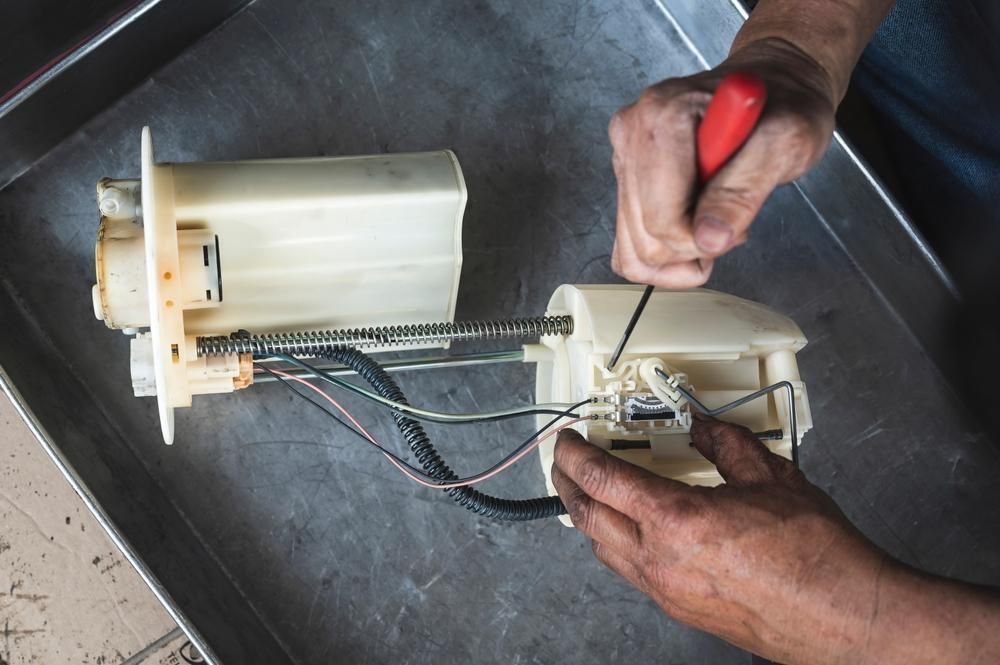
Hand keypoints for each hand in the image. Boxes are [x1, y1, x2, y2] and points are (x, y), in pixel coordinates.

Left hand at [551, 415, 888, 663]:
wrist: (844, 616)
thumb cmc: (816, 556)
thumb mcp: (770, 477)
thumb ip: (728, 445)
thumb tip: (706, 429)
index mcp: (676, 518)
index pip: (600, 477)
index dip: (573, 453)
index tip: (568, 439)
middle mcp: (659, 558)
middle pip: (585, 515)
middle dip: (565, 483)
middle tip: (565, 462)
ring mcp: (665, 589)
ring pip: (601, 548)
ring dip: (588, 515)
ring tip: (593, 491)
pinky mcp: (679, 608)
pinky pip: (628, 570)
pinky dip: (615, 543)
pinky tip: (632, 529)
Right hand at [608, 39, 835, 286]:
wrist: (773, 85)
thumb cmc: (784, 105)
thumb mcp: (786, 142)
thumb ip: (744, 190)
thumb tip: (708, 239)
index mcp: (663, 116)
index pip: (662, 218)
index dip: (703, 239)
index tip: (737, 224)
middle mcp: (633, 133)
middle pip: (645, 238)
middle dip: (693, 244)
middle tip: (731, 214)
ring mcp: (625, 156)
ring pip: (633, 248)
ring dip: (680, 252)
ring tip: (716, 217)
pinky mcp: (626, 176)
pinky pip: (627, 245)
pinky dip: (662, 255)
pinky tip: (693, 233)